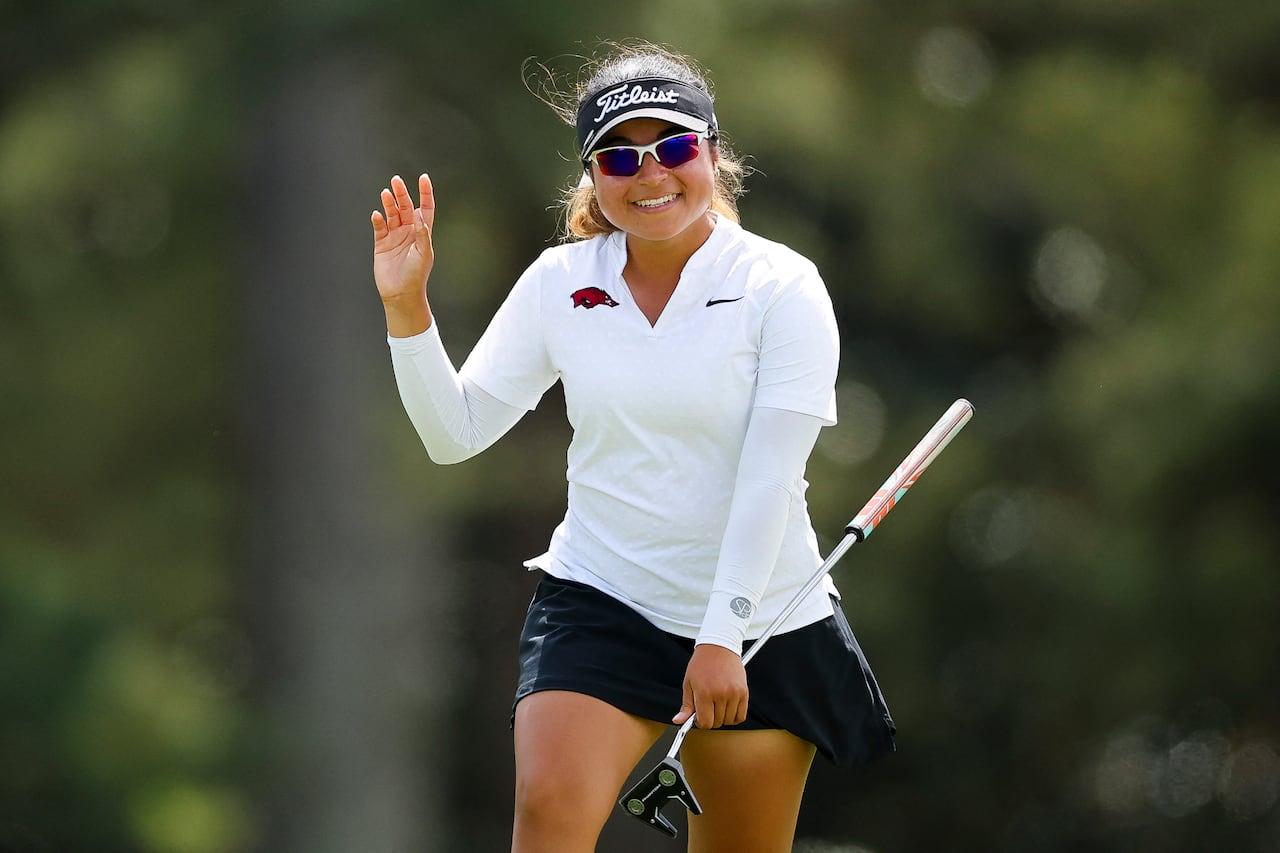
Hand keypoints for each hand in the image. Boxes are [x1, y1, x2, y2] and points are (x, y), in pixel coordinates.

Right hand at [371, 173, 434, 304]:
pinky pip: (379, 227)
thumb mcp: (424, 253)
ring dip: (388, 203)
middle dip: (401, 193)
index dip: (425, 193)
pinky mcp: (381, 243)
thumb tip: (419, 216)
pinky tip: (377, 215)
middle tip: (396, 180)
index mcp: (422, 232)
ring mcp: (394, 236)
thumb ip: (422, 234)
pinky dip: (377, 219)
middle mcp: (408, 231)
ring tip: (386, 193)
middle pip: (405, 207)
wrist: (401, 293)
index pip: (425, 208)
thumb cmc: (416, 275)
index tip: (423, 178)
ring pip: (391, 214)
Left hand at [673, 644, 747, 728]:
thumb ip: (686, 705)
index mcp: (704, 693)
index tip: (699, 716)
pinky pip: (741, 716)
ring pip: (729, 721)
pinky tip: (728, 707)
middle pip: (717, 723)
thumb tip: (678, 721)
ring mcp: (734, 693)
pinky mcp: (744, 692)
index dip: (701, 723)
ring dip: (723, 717)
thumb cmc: (702, 663)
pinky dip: (734, 716)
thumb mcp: (689, 683)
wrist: (719, 646)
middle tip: (708, 707)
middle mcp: (720, 694)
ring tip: (718, 704)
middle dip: (711, 718)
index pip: (705, 723)